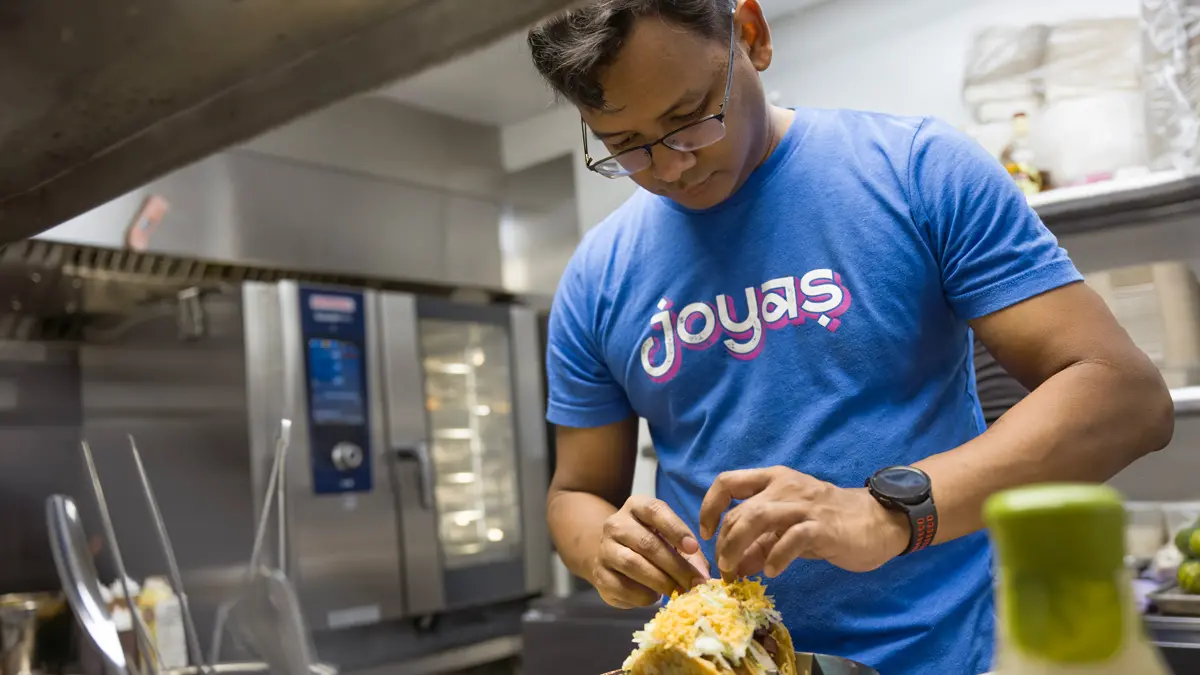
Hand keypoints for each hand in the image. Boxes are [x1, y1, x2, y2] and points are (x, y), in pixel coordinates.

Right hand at [591, 496, 710, 607]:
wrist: (614, 557)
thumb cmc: (652, 545)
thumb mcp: (671, 540)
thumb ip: (690, 554)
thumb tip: (703, 577)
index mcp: (636, 506)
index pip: (655, 511)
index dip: (675, 529)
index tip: (693, 548)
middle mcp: (615, 524)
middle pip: (647, 543)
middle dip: (675, 565)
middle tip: (694, 583)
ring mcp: (604, 549)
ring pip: (633, 564)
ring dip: (660, 581)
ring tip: (678, 592)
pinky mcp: (599, 574)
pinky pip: (622, 586)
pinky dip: (643, 595)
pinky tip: (655, 597)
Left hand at [698, 467, 909, 578]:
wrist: (876, 521)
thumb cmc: (827, 522)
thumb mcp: (787, 529)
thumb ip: (759, 543)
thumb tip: (732, 567)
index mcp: (773, 479)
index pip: (727, 482)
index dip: (709, 507)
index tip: (707, 533)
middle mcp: (784, 487)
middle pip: (740, 510)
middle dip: (724, 543)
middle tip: (724, 568)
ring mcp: (804, 505)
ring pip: (757, 518)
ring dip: (739, 547)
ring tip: (736, 570)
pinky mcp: (822, 526)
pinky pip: (791, 539)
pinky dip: (776, 557)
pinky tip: (771, 571)